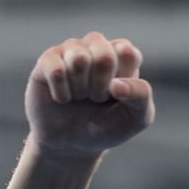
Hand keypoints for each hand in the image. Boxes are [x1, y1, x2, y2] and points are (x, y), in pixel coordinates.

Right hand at [24, 31, 153, 159]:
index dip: (122, 82)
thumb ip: (141, 97)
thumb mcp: (136, 118)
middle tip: (96, 99)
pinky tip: (63, 99)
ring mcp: (71, 50)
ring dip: (81, 89)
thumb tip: (117, 84)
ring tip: (80, 97)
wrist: (73, 144)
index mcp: (121, 53)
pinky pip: (56, 70)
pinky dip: (62, 93)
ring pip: (79, 59)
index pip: (127, 53)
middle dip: (101, 87)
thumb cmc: (107, 126)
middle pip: (104, 56)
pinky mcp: (47, 60)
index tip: (118, 96)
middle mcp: (96, 45)